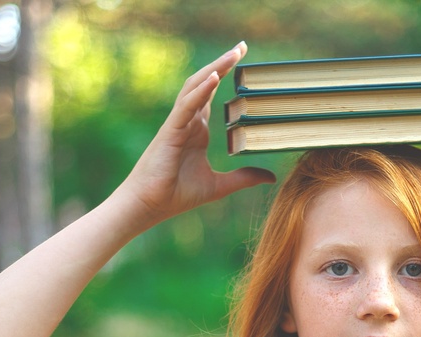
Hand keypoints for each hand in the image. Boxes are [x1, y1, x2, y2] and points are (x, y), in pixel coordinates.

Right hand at [123, 41, 275, 222]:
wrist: (149, 206)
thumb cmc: (177, 195)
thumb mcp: (220, 186)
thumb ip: (244, 178)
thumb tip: (271, 177)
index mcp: (198, 131)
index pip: (213, 96)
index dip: (225, 76)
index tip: (244, 61)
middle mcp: (188, 122)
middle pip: (205, 84)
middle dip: (222, 63)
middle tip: (241, 46)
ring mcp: (178, 124)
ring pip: (196, 87)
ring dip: (214, 68)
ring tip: (233, 53)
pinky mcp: (171, 131)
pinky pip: (187, 105)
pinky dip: (200, 90)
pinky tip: (214, 77)